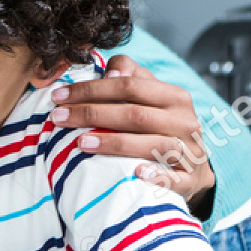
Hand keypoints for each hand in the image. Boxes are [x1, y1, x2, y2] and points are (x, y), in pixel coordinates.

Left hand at [50, 54, 214, 207]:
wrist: (192, 167)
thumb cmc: (159, 126)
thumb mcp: (149, 98)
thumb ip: (130, 78)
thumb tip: (111, 71)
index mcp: (174, 96)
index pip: (130, 86)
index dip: (92, 89)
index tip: (58, 96)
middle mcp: (185, 122)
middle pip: (136, 115)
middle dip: (92, 114)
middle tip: (58, 117)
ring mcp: (190, 152)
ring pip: (155, 145)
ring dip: (116, 143)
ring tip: (82, 142)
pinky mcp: (190, 180)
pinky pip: (176, 179)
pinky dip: (157, 175)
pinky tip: (135, 173)